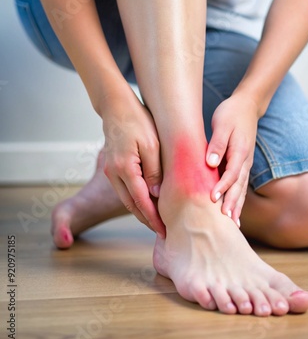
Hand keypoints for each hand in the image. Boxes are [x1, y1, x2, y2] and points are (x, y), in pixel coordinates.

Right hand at [101, 87, 165, 237]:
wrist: (116, 107)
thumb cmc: (137, 121)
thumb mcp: (151, 144)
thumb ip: (154, 170)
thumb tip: (156, 195)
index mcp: (124, 168)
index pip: (141, 201)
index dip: (153, 218)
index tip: (164, 230)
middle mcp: (114, 173)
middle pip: (132, 205)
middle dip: (147, 220)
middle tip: (164, 232)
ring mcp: (111, 171)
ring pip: (127, 199)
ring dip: (141, 211)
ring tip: (158, 221)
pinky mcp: (113, 167)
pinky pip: (125, 190)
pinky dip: (136, 200)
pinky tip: (148, 202)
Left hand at [206, 92, 258, 225]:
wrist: (247, 105)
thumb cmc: (231, 113)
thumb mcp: (222, 123)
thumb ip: (217, 143)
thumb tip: (210, 162)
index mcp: (240, 150)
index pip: (231, 173)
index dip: (222, 187)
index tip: (212, 198)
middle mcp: (245, 160)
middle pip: (239, 186)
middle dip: (232, 203)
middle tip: (225, 221)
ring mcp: (245, 163)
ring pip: (241, 188)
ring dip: (237, 205)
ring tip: (232, 224)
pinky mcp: (242, 165)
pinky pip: (240, 185)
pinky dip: (238, 199)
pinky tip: (234, 213)